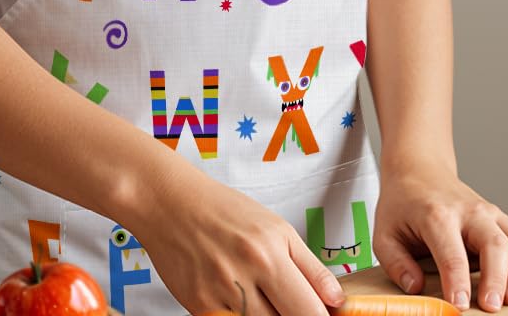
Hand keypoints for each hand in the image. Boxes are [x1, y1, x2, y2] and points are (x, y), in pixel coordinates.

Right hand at [134, 168, 344, 315]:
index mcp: (270, 253)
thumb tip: (336, 300)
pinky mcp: (198, 308)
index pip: (310, 311)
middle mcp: (246, 276)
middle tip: (291, 304)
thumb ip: (310, 267)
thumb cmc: (224, 210)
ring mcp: (220, 296)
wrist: (171, 204)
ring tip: (265, 298)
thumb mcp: (277, 228)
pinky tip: (243, 303)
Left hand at [372, 161, 507, 312]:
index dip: (457, 282)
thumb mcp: (385, 232)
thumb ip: (396, 264)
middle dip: (498, 278)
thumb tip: (417, 288)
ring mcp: (491, 213)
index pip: (451, 253)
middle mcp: (470, 211)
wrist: (420, 169)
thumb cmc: (403, 203)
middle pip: (495, 243)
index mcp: (437, 215)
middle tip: (492, 307)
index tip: (459, 306)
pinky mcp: (504, 219)